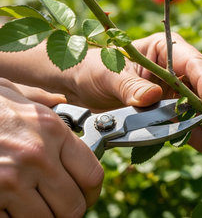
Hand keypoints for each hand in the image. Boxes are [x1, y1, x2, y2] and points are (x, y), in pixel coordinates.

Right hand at [0, 78, 102, 216]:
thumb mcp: (14, 96)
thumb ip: (42, 105)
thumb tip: (61, 106)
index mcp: (51, 131)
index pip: (92, 176)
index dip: (92, 193)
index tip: (85, 196)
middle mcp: (36, 157)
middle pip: (73, 207)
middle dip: (68, 211)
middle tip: (56, 206)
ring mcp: (9, 181)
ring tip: (31, 207)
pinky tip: (7, 207)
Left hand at [68, 33, 201, 159]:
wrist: (81, 89)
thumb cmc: (94, 70)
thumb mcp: (107, 73)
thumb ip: (129, 85)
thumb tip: (152, 97)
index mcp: (167, 49)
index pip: (196, 64)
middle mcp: (180, 70)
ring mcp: (180, 94)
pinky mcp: (176, 115)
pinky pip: (195, 127)